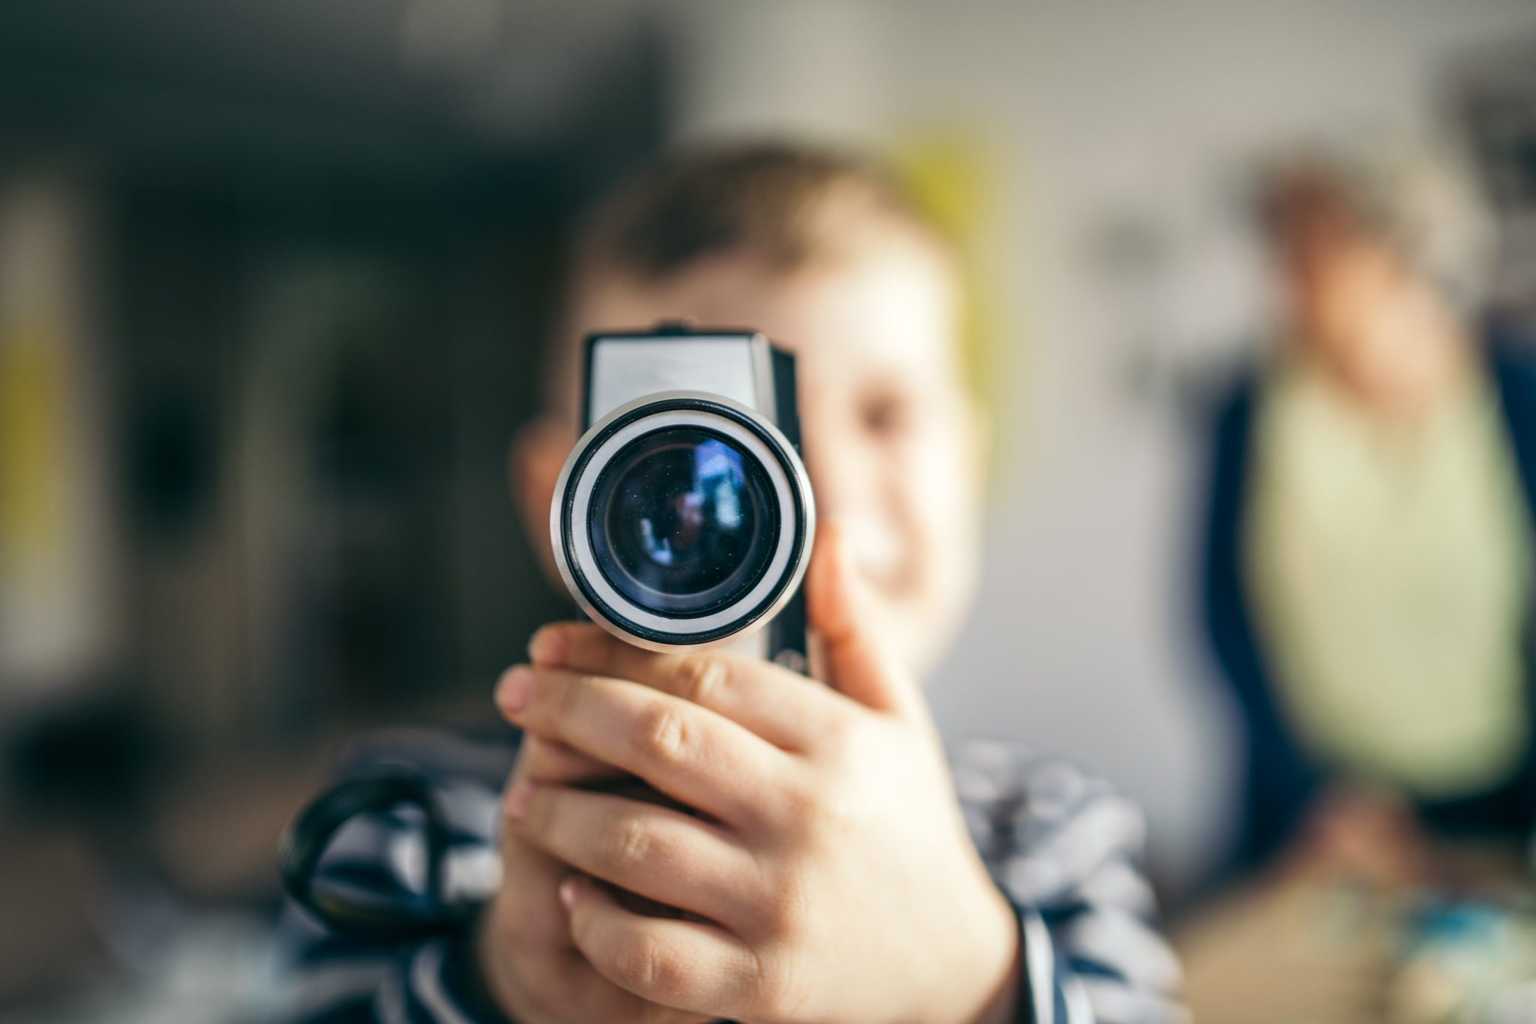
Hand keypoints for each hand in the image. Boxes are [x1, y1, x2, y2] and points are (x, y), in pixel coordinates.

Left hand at [495, 524, 1019, 1023]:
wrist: (953, 967)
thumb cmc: (910, 827)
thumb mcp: (898, 721)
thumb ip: (853, 628)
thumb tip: (823, 534)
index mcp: (839, 742)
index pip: (707, 674)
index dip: (614, 650)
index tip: (553, 643)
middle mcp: (809, 815)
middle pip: (660, 741)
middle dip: (566, 710)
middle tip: (513, 696)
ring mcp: (782, 905)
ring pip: (637, 844)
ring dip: (560, 814)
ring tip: (521, 798)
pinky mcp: (761, 986)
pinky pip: (650, 954)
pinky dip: (597, 925)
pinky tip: (571, 898)